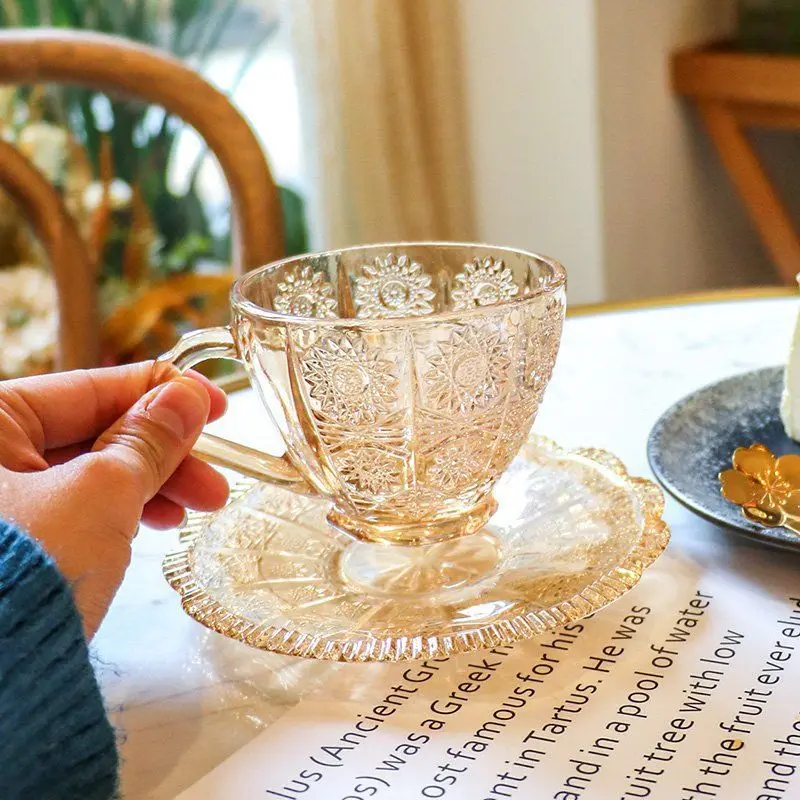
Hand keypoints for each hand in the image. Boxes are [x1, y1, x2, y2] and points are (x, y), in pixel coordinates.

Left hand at [0, 361, 229, 636]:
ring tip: (199, 508)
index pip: (89, 388)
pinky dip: (122, 509)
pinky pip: (77, 507)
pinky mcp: (13, 542)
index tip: (214, 402)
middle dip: (165, 453)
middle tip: (215, 476)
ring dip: (152, 484)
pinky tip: (159, 522)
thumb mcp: (103, 492)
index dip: (162, 393)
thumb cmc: (28, 570)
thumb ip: (150, 439)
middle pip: (93, 433)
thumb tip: (188, 396)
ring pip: (91, 473)